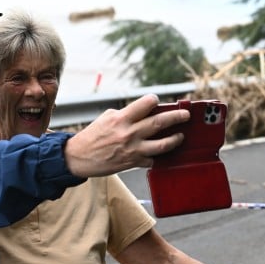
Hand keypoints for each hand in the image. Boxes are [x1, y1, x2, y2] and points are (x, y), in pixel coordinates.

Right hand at [64, 94, 189, 177]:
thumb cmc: (93, 136)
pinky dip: (157, 156)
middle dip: (176, 117)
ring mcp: (132, 149)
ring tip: (180, 136)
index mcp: (121, 118)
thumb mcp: (107, 118)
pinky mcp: (132, 162)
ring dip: (175, 139)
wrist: (79, 157)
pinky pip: (152, 159)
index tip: (158, 100)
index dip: (155, 100)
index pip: (146, 104)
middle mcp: (129, 133)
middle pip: (160, 122)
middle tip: (186, 115)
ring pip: (162, 144)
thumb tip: (144, 112)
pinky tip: (161, 154)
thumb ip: (126, 114)